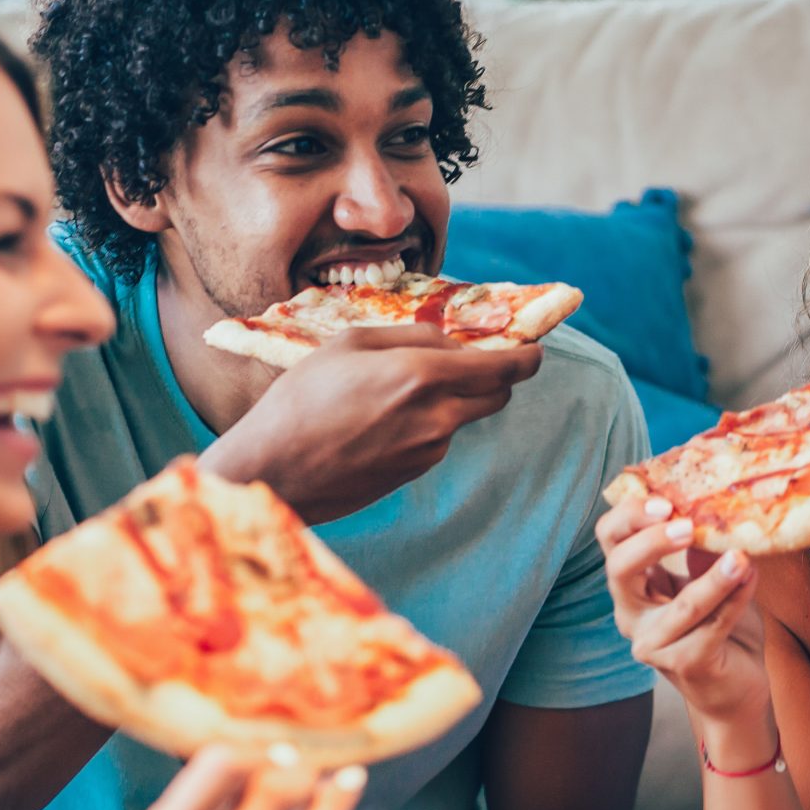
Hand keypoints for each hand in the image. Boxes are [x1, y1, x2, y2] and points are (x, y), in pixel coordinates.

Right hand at [203, 327, 542, 523]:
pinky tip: (380, 421)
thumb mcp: (350, 345)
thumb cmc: (302, 398)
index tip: (533, 350)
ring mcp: (430, 450)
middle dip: (495, 377)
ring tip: (394, 391)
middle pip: (497, 396)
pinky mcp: (415, 472)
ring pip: (462, 417)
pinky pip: (436, 439)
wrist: (276, 470)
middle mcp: (438, 417)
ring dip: (450, 400)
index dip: (527, 358)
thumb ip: (409, 337)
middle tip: (471, 361)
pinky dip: (425, 424)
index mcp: (424, 376)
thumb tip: (448, 342)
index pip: (504, 368)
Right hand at [596, 494, 770, 733]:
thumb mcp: (708, 577)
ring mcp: (653, 643)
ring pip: (680, 605)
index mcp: (632, 584)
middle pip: (619, 567)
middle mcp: (631, 614)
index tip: (665, 501)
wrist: (737, 686)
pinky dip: (735, 600)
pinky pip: (712, 627)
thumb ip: (702, 549)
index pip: (611, 539)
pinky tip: (751, 578)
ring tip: (740, 557)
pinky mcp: (684, 664)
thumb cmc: (720, 628)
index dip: (630, 516)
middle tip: (687, 526)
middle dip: (651, 541)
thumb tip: (709, 506)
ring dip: (714, 578)